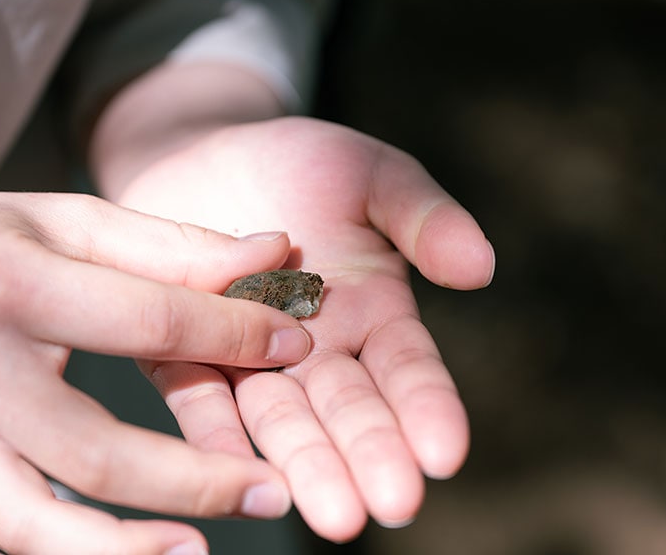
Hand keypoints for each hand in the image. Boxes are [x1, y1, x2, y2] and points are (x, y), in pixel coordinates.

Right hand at [0, 192, 311, 553]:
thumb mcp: (66, 222)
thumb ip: (173, 243)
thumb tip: (276, 251)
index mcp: (12, 286)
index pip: (146, 319)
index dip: (233, 335)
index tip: (296, 345)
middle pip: (92, 448)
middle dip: (195, 479)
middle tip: (274, 491)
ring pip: (29, 524)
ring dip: (117, 552)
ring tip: (195, 554)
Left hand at [112, 117, 495, 541]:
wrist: (203, 152)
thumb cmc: (301, 163)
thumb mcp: (372, 175)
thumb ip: (424, 218)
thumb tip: (481, 268)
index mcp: (373, 312)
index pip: (408, 369)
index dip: (428, 409)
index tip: (445, 454)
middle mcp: (318, 348)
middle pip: (350, 409)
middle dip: (371, 455)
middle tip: (392, 505)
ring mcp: (251, 356)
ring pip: (282, 418)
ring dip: (305, 463)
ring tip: (330, 513)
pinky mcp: (184, 348)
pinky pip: (200, 396)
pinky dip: (215, 434)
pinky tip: (227, 472)